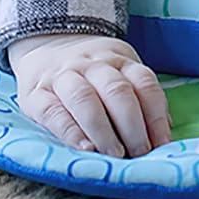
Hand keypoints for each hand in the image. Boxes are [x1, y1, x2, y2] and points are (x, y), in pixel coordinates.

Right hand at [7, 32, 172, 155]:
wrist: (46, 44)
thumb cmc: (92, 70)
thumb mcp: (120, 70)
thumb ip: (139, 97)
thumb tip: (163, 133)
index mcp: (119, 58)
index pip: (144, 82)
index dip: (156, 115)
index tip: (162, 144)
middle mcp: (92, 64)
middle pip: (117, 91)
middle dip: (132, 126)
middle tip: (140, 153)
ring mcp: (63, 76)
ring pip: (85, 99)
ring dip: (104, 130)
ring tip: (116, 154)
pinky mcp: (35, 94)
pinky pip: (53, 112)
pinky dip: (71, 132)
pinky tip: (86, 149)